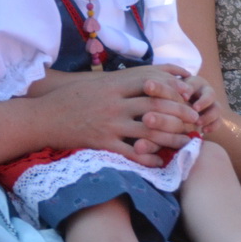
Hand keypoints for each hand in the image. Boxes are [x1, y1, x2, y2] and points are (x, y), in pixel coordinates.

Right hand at [36, 66, 198, 165]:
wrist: (44, 118)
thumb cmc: (71, 99)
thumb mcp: (96, 83)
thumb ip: (121, 82)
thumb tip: (149, 81)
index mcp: (113, 85)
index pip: (151, 84)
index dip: (174, 90)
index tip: (189, 96)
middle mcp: (114, 104)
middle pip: (156, 107)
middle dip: (181, 115)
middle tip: (196, 121)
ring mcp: (109, 124)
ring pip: (150, 131)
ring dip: (172, 138)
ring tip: (186, 142)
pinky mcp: (103, 144)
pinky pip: (133, 152)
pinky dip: (150, 157)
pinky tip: (160, 160)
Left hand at [173, 72, 222, 133]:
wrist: (184, 100)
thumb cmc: (177, 92)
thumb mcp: (176, 89)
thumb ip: (178, 91)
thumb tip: (183, 96)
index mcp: (197, 83)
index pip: (195, 84)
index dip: (190, 91)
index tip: (184, 98)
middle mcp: (207, 92)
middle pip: (210, 95)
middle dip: (203, 103)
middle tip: (194, 109)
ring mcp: (212, 104)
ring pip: (216, 109)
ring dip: (208, 116)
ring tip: (198, 123)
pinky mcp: (214, 116)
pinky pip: (218, 121)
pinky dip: (213, 126)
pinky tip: (204, 131)